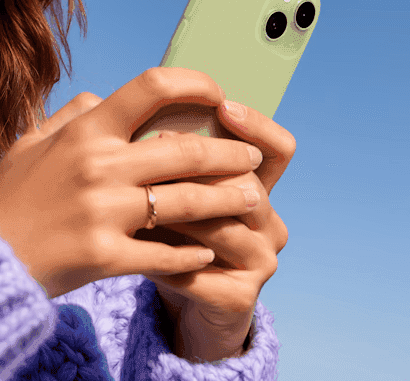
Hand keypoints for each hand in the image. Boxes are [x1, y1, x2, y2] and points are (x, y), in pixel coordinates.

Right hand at [0, 67, 264, 299]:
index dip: (195, 84)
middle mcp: (98, 166)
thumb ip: (71, 115)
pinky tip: (207, 252)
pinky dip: (192, 254)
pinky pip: (166, 254)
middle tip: (252, 158)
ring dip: (228, 200)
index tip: (219, 94)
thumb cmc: (8, 197)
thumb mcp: (31, 142)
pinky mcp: (106, 257)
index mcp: (84, 131)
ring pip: (188, 202)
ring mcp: (104, 212)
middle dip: (231, 154)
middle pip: (186, 150)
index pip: (151, 88)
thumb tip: (105, 96)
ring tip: (251, 200)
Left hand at [139, 100, 294, 361]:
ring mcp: (261, 262)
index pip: (278, 150)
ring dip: (176, 213)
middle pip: (247, 184)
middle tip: (152, 149)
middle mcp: (270, 224)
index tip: (223, 105)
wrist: (185, 304)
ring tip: (135, 199)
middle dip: (198, 167)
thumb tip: (145, 113)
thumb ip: (173, 156)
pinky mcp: (240, 299)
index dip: (258, 125)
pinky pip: (197, 272)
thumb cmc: (175, 235)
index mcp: (260, 191)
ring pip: (222, 227)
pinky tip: (131, 250)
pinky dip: (162, 259)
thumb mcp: (177, 191)